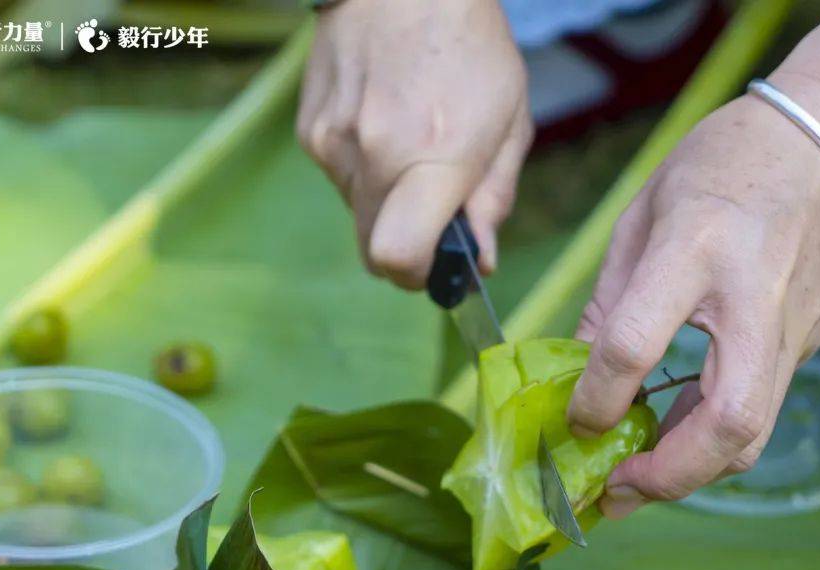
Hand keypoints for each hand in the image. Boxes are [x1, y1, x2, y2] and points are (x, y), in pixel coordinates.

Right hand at [296, 0, 531, 287]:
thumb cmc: (468, 42)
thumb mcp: (510, 119)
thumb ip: (494, 198)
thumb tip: (479, 259)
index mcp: (433, 157)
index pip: (398, 259)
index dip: (420, 276)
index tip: (440, 266)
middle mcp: (372, 156)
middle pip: (374, 252)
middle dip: (407, 247)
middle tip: (434, 213)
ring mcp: (331, 144)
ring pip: (358, 215)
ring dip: (387, 203)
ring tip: (411, 144)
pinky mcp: (309, 131)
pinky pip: (340, 179)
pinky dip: (364, 171)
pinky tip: (384, 125)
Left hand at [566, 87, 819, 517]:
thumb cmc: (722, 163)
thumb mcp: (642, 214)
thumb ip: (609, 299)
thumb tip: (576, 370)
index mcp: (695, 249)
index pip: (634, 344)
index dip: (596, 396)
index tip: (576, 419)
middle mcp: (752, 300)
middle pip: (727, 421)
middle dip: (668, 474)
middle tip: (616, 492)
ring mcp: (790, 329)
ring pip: (752, 433)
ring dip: (691, 473)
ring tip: (635, 484)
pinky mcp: (805, 344)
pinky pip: (758, 410)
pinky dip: (710, 438)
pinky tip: (673, 440)